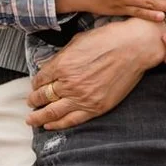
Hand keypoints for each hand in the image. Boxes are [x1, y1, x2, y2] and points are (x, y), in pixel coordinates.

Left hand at [27, 17, 165, 129]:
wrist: (135, 47)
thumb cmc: (109, 39)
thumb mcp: (78, 41)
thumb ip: (61, 57)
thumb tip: (49, 67)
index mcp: (62, 65)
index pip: (39, 80)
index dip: (35, 84)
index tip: (35, 86)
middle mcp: (68, 84)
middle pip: (42, 97)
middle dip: (33, 101)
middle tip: (30, 103)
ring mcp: (82, 97)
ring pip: (52, 112)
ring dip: (38, 117)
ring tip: (31, 121)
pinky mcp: (96, 107)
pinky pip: (72, 120)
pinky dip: (58, 124)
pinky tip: (49, 125)